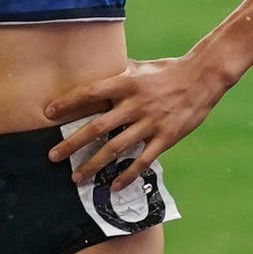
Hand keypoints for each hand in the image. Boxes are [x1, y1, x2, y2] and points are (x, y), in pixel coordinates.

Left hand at [45, 54, 228, 180]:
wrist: (204, 76)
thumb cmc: (169, 70)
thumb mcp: (141, 67)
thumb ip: (120, 74)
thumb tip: (99, 72)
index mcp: (127, 84)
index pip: (90, 93)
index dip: (68, 102)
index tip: (48, 113)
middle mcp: (135, 104)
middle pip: (97, 127)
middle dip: (72, 144)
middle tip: (53, 156)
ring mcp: (151, 122)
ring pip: (116, 148)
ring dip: (94, 165)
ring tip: (77, 178)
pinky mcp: (166, 137)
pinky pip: (144, 160)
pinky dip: (128, 174)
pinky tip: (113, 186)